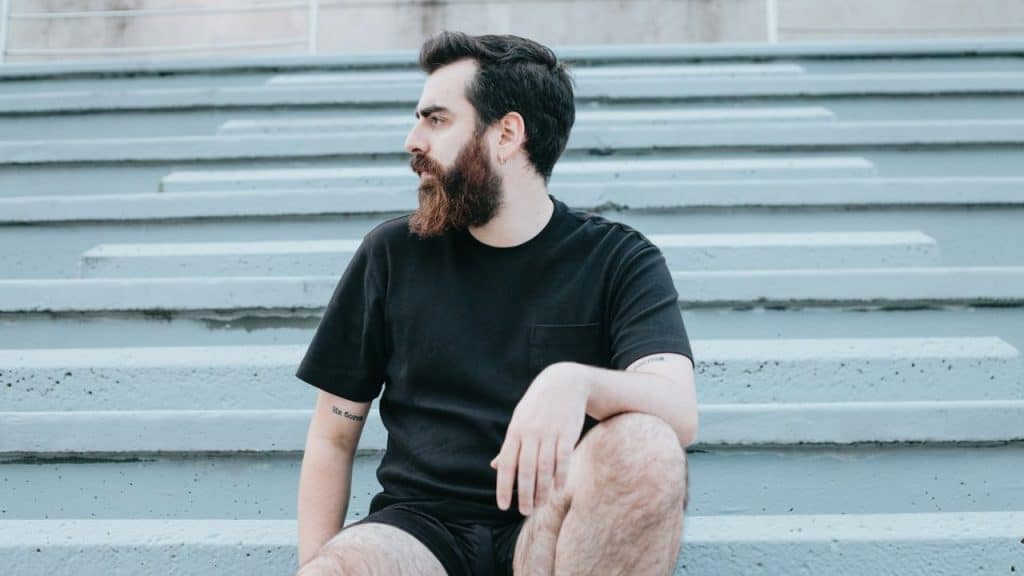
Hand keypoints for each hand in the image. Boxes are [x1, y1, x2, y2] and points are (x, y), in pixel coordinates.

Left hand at [490, 362, 590, 514]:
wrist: (564, 383)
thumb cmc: (537, 406)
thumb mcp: (519, 421)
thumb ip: (509, 446)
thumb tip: (494, 466)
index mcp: (515, 432)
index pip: (506, 464)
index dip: (503, 487)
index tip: (503, 506)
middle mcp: (530, 433)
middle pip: (525, 470)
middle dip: (524, 494)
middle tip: (524, 512)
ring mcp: (549, 433)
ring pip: (545, 468)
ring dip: (542, 489)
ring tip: (540, 505)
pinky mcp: (567, 432)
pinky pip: (563, 459)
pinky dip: (560, 476)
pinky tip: (558, 490)